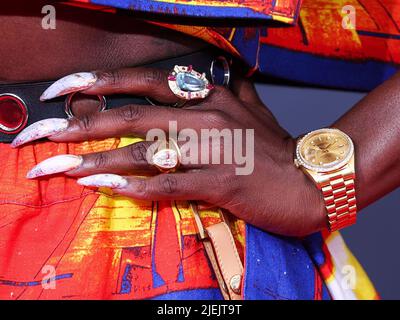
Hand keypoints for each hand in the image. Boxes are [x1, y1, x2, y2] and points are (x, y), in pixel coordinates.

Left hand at [12, 67, 326, 236]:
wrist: (312, 179)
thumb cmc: (277, 147)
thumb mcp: (254, 107)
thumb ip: (233, 84)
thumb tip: (223, 67)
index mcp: (210, 96)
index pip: (144, 82)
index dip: (101, 84)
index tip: (61, 91)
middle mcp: (205, 116)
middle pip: (132, 116)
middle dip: (82, 125)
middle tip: (41, 136)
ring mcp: (212, 150)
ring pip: (143, 152)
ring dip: (96, 160)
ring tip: (58, 168)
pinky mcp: (219, 183)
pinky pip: (168, 184)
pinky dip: (134, 187)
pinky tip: (103, 187)